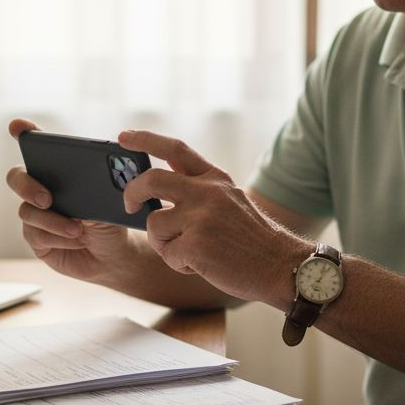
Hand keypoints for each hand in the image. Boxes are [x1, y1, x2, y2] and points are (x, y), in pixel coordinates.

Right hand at [4, 119, 135, 282]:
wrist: (116, 254)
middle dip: (26, 185)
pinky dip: (59, 238)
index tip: (17, 126)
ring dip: (54, 221)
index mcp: (58, 171)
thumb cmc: (112, 218)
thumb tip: (92, 177)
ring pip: (27, 212)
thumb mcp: (111, 197)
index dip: (23, 133)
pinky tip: (77, 240)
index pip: (35, 145)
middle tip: (46, 198)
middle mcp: (40, 189)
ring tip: (79, 229)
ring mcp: (35, 214)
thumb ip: (99, 183)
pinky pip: (36, 235)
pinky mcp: (36, 238)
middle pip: (17, 177)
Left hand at [118, 129, 305, 306]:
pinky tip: (201, 265)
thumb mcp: (230, 200)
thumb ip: (199, 191)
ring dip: (164, 243)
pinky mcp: (196, 245)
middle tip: (130, 206)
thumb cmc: (252, 240)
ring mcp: (201, 218)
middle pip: (151, 180)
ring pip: (155, 224)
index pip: (174, 149)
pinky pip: (167, 254)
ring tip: (190, 252)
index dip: (145, 140)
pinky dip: (179, 264)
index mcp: (215, 179)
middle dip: (132, 193)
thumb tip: (155, 191)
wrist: (281, 266)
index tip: (123, 138)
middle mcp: (207, 192)